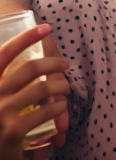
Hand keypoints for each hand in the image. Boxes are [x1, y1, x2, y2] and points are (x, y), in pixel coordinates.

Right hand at [0, 24, 68, 159]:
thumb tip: (39, 53)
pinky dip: (59, 107)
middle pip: (32, 68)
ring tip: (65, 90)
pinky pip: (47, 111)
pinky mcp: (13, 132)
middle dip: (55, 63)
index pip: (4, 53)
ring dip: (61, 87)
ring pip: (44, 88)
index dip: (26, 38)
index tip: (46, 27)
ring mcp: (0, 113)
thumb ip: (8, 80)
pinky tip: (60, 107)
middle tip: (65, 65)